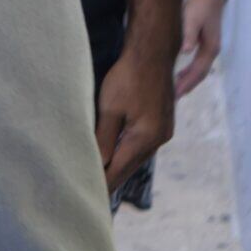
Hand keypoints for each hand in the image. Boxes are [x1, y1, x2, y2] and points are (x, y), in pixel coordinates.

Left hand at [95, 50, 176, 189]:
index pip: (118, 171)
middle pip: (128, 168)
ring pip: (136, 158)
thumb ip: (104, 139)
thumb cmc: (128, 77)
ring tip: (99, 178)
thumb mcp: (110, 108)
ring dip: (118, 167)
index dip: (102, 184)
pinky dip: (127, 153)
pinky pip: (142, 146)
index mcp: (145, 139)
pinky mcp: (162, 123)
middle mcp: (158, 140)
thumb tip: (98, 165)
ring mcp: (163, 132)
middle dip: (110, 179)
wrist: (153, 53)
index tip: (87, 197)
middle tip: (89, 193)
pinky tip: (115, 156)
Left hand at [176, 0, 226, 96]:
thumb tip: (185, 51)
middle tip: (173, 97)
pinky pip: (197, 62)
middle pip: (200, 74)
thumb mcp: (192, 19)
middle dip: (188, 86)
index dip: (187, 84)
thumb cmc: (200, 5)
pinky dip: (189, 70)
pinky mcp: (204, 41)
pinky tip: (180, 72)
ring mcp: (209, 46)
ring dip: (189, 79)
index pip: (198, 72)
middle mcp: (211, 50)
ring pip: (199, 69)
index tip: (176, 94)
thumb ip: (188, 35)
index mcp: (210, 48)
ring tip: (175, 88)